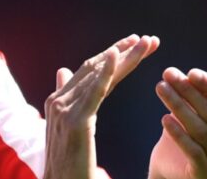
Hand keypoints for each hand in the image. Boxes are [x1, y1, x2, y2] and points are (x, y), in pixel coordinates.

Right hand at [43, 34, 159, 178]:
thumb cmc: (68, 165)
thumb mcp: (69, 128)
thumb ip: (69, 99)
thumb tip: (63, 70)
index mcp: (58, 101)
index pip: (90, 70)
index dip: (114, 55)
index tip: (137, 44)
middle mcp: (58, 100)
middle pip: (95, 68)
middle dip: (124, 51)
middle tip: (148, 40)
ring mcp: (63, 110)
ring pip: (99, 75)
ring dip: (124, 56)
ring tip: (145, 43)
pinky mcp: (74, 122)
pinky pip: (94, 92)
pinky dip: (106, 71)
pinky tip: (118, 55)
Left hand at [149, 67, 206, 178]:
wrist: (171, 157)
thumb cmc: (200, 120)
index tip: (191, 72)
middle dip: (189, 92)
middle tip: (168, 74)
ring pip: (201, 131)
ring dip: (179, 106)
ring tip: (161, 87)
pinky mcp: (203, 174)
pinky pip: (193, 152)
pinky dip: (178, 134)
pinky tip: (164, 118)